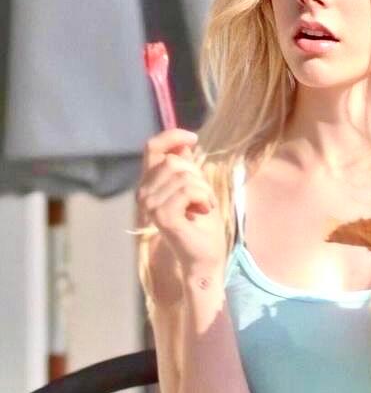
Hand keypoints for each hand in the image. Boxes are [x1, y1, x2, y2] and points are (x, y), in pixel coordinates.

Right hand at [137, 129, 225, 282]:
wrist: (205, 257)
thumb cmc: (202, 223)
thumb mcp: (197, 187)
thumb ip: (186, 167)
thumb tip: (184, 143)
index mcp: (149, 183)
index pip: (152, 148)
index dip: (171, 136)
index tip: (194, 137)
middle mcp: (143, 193)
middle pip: (174, 162)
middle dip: (197, 175)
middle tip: (203, 196)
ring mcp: (150, 206)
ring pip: (183, 176)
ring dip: (203, 189)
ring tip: (203, 206)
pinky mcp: (162, 216)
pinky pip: (188, 190)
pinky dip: (203, 197)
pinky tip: (203, 211)